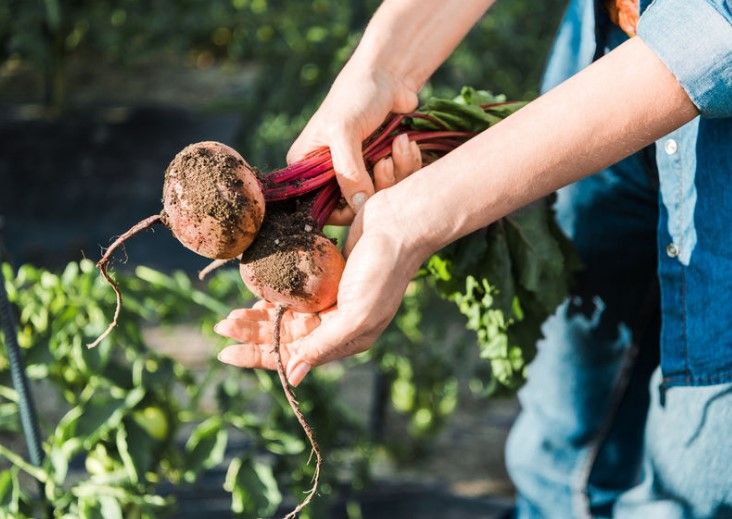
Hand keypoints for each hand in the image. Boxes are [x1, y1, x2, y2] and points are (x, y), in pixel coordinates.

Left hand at [215, 191, 427, 385]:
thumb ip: (323, 345)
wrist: (400, 223)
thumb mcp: (356, 315)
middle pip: (285, 338)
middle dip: (252, 335)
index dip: (259, 356)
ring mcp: (332, 300)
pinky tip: (255, 297)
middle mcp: (337, 325)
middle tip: (220, 326)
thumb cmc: (383, 270)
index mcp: (346, 339)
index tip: (226, 353)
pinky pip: (293, 294)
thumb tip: (294, 376)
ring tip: (229, 316)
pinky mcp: (327, 277)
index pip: (294, 356)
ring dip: (258, 317)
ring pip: (286, 317)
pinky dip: (273, 297)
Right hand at [288, 63, 418, 223]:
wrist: (389, 74)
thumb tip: (359, 207)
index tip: (367, 196)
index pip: (321, 207)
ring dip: (397, 171)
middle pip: (355, 205)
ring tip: (401, 144)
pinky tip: (406, 143)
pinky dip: (406, 164)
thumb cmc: (357, 96)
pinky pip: (396, 181)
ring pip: (380, 195)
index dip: (346, 208)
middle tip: (385, 163)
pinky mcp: (380, 165)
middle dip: (377, 186)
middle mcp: (328, 173)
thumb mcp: (345, 133)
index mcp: (306, 167)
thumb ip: (348, 172)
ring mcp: (356, 170)